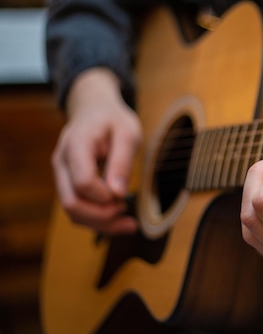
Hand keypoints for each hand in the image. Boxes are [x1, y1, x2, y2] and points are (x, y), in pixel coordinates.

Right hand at [51, 68, 141, 234]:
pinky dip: (97, 220)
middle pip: (72, 203)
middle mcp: (62, 162)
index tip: (124, 193)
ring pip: (72, 211)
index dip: (105, 195)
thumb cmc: (113, 119)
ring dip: (100, 223)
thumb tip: (117, 194)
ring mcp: (61, 175)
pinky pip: (77, 209)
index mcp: (77, 144)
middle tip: (126, 209)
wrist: (94, 110)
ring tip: (129, 223)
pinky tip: (119, 221)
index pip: (83, 182)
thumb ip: (122, 162)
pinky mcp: (68, 184)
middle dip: (102, 216)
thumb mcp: (128, 133)